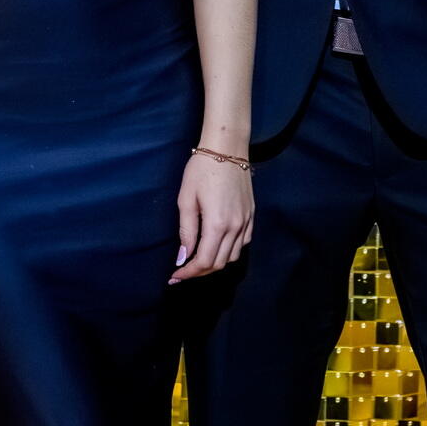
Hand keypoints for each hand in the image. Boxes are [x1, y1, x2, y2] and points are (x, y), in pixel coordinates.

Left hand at [174, 149, 253, 279]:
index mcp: (217, 224)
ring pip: (232, 257)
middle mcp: (235, 227)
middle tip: (182, 270)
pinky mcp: (252, 216)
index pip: (203, 261)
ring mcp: (246, 222)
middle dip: (199, 272)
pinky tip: (216, 245)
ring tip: (198, 259)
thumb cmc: (201, 171)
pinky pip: (243, 244)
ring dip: (214, 263)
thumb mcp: (186, 199)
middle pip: (218, 264)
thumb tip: (183, 256)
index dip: (188, 273)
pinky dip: (229, 251)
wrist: (227, 149)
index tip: (175, 276)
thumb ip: (186, 231)